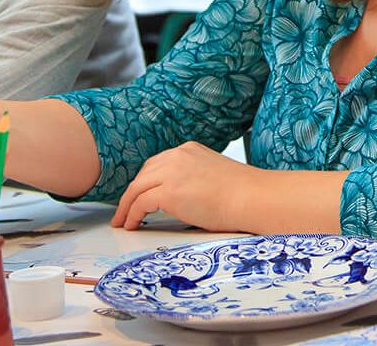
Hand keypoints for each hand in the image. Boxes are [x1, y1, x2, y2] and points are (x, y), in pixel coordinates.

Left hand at [112, 141, 262, 231]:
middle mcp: (177, 156)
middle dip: (132, 193)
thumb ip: (193, 179)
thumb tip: (182, 199)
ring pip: (137, 188)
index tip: (138, 196)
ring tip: (122, 221)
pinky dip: (131, 215)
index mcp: (189, 151)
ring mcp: (172, 172)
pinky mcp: (169, 192)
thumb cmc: (242, 194)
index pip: (158, 164)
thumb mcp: (213, 176)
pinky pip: (140, 203)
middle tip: (124, 210)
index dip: (146, 182)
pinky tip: (131, 225)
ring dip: (126, 206)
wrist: (253, 198)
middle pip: (144, 174)